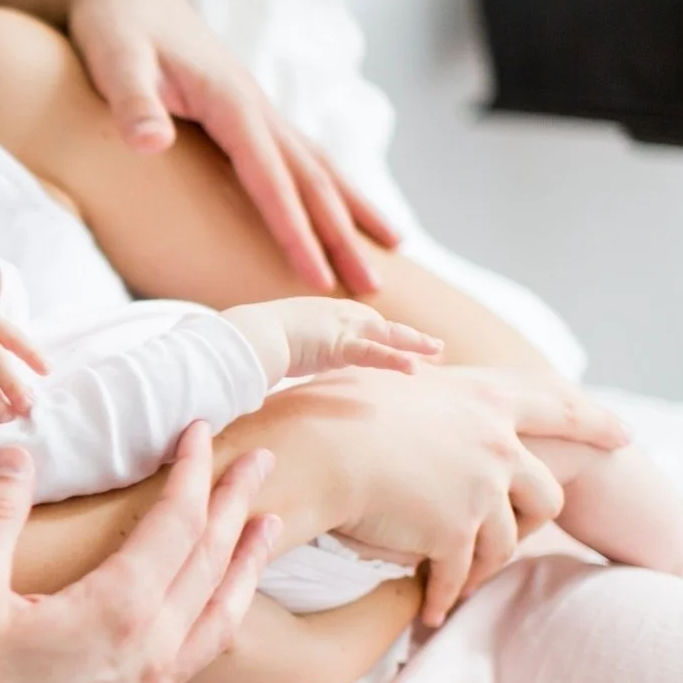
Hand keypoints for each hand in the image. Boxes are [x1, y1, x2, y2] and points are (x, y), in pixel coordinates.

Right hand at [0, 425, 273, 682]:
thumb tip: (14, 455)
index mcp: (118, 607)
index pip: (176, 521)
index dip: (193, 471)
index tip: (202, 431)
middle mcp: (154, 643)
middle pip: (213, 557)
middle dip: (236, 500)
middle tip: (260, 458)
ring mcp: (155, 680)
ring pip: (222, 606)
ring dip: (248, 558)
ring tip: (267, 526)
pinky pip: (207, 645)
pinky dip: (228, 609)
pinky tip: (223, 606)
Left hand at [32, 0, 400, 293]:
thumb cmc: (112, 27)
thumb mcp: (113, 59)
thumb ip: (131, 102)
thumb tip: (150, 143)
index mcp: (229, 99)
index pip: (269, 177)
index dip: (293, 230)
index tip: (315, 279)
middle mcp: (254, 104)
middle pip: (310, 176)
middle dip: (341, 235)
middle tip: (372, 290)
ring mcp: (254, 106)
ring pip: (315, 164)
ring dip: (350, 210)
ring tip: (388, 250)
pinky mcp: (243, 110)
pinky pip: (297, 155)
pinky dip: (326, 185)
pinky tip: (341, 207)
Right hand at [222, 297, 443, 381]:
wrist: (245, 336)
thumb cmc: (249, 341)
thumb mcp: (271, 343)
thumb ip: (281, 352)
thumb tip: (269, 369)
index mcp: (321, 313)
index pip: (359, 323)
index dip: (381, 333)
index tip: (398, 342)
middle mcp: (335, 314)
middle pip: (380, 326)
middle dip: (407, 336)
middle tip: (434, 346)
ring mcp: (340, 327)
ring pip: (387, 335)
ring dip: (414, 343)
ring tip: (437, 351)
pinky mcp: (340, 344)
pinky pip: (374, 353)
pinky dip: (395, 359)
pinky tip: (414, 368)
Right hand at [304, 367, 629, 626]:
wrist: (315, 451)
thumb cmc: (331, 407)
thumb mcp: (388, 378)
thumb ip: (421, 385)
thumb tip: (420, 367)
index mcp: (483, 400)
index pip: (557, 407)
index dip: (593, 421)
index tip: (623, 435)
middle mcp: (494, 445)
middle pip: (544, 493)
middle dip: (532, 522)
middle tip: (520, 538)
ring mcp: (479, 491)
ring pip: (504, 542)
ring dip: (482, 566)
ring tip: (460, 583)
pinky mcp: (454, 533)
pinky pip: (459, 573)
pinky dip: (446, 594)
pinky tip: (433, 610)